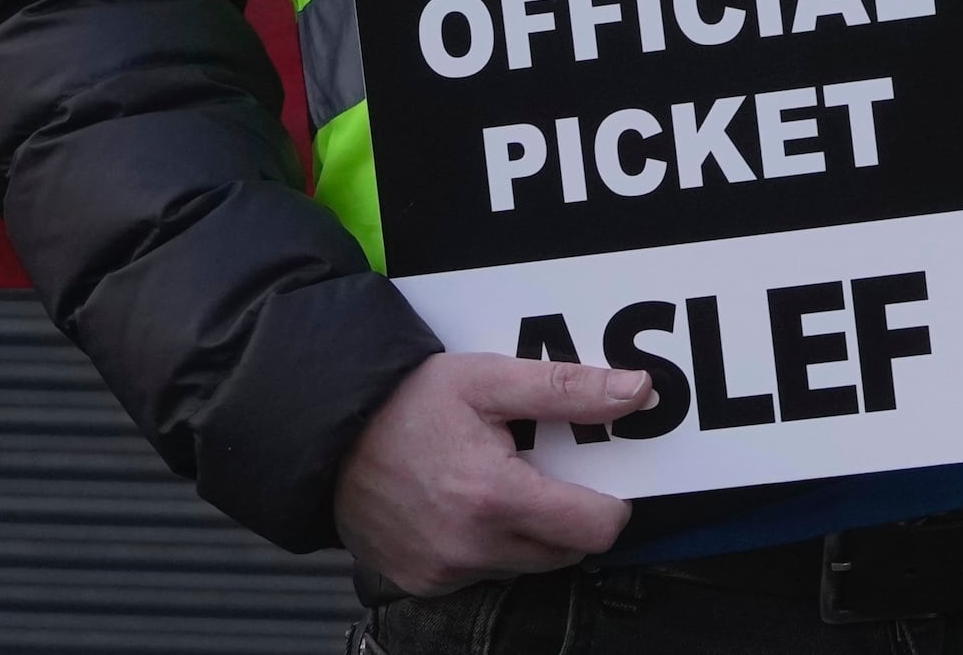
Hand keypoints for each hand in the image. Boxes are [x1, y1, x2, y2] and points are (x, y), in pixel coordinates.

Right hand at [331, 348, 647, 594]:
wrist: (326, 435)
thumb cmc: (404, 402)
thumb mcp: (488, 379)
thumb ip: (568, 389)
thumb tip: (636, 392)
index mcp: (494, 497)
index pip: (595, 530)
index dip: (611, 504)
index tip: (601, 480)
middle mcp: (471, 547)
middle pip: (565, 552)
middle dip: (569, 516)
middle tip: (543, 471)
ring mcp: (445, 572)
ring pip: (525, 566)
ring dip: (528, 533)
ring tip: (498, 482)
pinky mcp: (423, 583)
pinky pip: (481, 574)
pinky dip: (487, 546)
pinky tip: (464, 506)